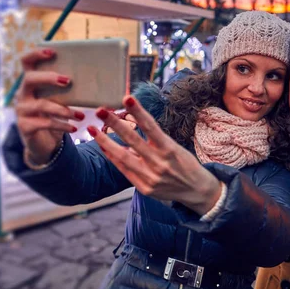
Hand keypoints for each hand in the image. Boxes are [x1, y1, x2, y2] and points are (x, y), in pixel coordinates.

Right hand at [15, 49, 84, 163]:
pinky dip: (62, 125)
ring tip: (82, 115)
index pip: (26, 62)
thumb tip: (95, 76)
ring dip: (64, 109)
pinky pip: (44, 123)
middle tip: (68, 81)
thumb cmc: (55, 115)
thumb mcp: (60, 99)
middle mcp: (23, 94)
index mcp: (31, 82)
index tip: (53, 52)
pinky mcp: (25, 127)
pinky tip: (74, 128)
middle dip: (49, 77)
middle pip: (29, 79)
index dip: (36, 54)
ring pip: (41, 105)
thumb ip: (67, 88)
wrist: (45, 143)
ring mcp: (22, 110)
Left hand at [89, 96, 221, 215]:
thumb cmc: (185, 164)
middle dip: (115, 124)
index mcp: (169, 149)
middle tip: (100, 110)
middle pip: (133, 140)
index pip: (151, 126)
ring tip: (92, 130)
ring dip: (105, 142)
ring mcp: (151, 177)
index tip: (127, 97)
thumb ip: (154, 141)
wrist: (197, 191)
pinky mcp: (145, 188)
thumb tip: (131, 129)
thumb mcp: (175, 147)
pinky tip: (102, 147)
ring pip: (123, 157)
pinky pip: (124, 171)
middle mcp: (159, 163)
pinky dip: (112, 158)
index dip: (138, 111)